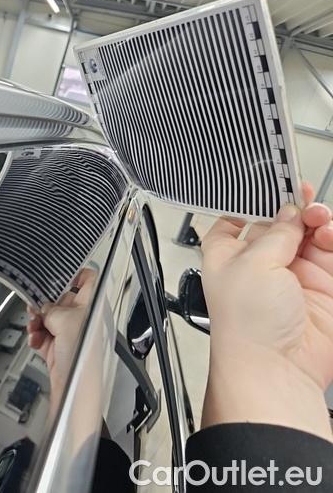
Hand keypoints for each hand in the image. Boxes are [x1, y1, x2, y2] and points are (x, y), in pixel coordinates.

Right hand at [27, 268, 97, 413]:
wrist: (74, 386)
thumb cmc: (81, 356)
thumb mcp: (65, 321)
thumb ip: (51, 309)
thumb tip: (43, 307)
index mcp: (91, 306)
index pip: (88, 280)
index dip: (75, 273)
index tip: (58, 271)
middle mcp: (81, 318)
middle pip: (61, 299)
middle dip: (45, 302)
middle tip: (36, 306)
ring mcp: (68, 333)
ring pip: (48, 317)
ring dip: (37, 320)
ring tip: (34, 326)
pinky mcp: (57, 347)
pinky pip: (42, 334)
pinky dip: (36, 335)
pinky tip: (35, 339)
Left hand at [201, 183, 332, 438]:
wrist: (278, 367)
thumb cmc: (246, 325)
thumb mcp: (251, 264)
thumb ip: (275, 232)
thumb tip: (290, 211)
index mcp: (228, 256)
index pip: (236, 220)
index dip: (254, 202)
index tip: (271, 183)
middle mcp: (259, 264)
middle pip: (282, 224)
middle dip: (295, 208)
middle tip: (305, 199)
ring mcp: (293, 276)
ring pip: (311, 236)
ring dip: (318, 221)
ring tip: (320, 219)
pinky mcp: (322, 288)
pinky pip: (331, 254)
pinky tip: (329, 234)